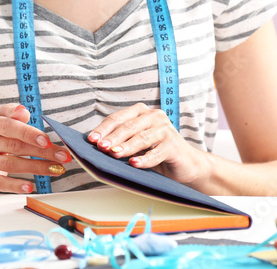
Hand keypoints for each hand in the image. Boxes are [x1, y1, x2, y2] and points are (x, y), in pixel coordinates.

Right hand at [0, 103, 72, 192]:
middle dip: (42, 152)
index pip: (9, 127)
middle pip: (14, 147)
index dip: (29, 134)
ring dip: (37, 168)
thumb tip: (23, 113)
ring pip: (11, 165)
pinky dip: (16, 186)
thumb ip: (12, 113)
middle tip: (62, 156)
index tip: (47, 141)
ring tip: (56, 169)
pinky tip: (30, 186)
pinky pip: (0, 184)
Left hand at [87, 103, 209, 184]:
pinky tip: (134, 164)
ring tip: (114, 154)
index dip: (103, 128)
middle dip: (113, 137)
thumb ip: (121, 141)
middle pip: (129, 126)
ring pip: (141, 138)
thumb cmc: (156, 151)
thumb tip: (97, 146)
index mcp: (141, 112)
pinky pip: (156, 153)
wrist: (185, 163)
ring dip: (126, 147)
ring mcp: (165, 129)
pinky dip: (144, 159)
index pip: (118, 118)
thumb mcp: (137, 144)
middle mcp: (154, 116)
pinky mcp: (174, 145)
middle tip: (101, 147)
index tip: (91, 139)